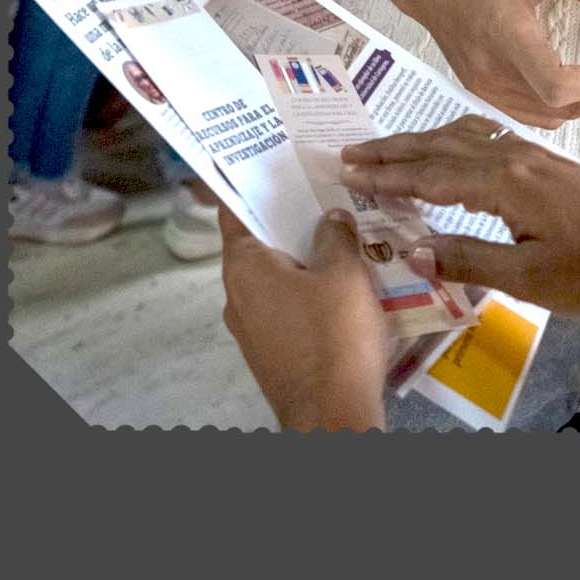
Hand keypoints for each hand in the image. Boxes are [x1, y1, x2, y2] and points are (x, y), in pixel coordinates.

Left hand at [220, 207, 387, 431]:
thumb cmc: (333, 334)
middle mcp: (237, 296)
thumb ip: (335, 235)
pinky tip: (344, 287)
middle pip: (260, 244)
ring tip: (344, 238)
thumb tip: (329, 217)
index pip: (234, 211)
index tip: (271, 162)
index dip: (251, 185)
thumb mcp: (343, 272)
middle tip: (326, 196)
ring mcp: (252, 330)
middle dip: (292, 222)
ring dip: (306, 260)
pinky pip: (287, 309)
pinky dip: (310, 293)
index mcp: (244, 267)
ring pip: (277, 279)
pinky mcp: (272, 354)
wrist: (333, 417)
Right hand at [342, 115, 579, 315]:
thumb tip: (412, 250)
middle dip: (393, 150)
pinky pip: (482, 140)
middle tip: (348, 153)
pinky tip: (445, 146)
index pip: (431, 176)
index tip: (349, 176)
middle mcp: (513, 157)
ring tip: (383, 149)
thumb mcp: (531, 279)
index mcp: (506, 183)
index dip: (388, 178)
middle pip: (440, 147)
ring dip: (419, 142)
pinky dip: (449, 140)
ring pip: (461, 138)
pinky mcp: (544, 161)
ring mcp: (531, 154)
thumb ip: (470, 260)